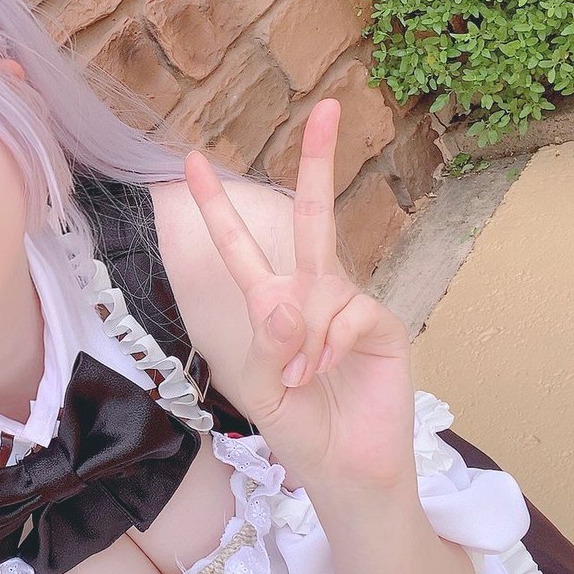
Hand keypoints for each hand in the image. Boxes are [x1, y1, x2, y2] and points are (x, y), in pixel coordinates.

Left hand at [184, 99, 414, 492]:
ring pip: (322, 284)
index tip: (193, 160)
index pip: (240, 247)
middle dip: (319, 162)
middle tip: (329, 105)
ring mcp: (349, 306)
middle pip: (312, 217)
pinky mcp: (381, 325)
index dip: (216, 206)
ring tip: (303, 379)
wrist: (343, 468)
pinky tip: (326, 373)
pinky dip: (329, 346)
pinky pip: (349, 315)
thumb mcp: (261, 388)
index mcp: (271, 303)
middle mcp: (311, 293)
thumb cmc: (297, 426)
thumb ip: (265, 347)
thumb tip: (284, 303)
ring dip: (304, 338)